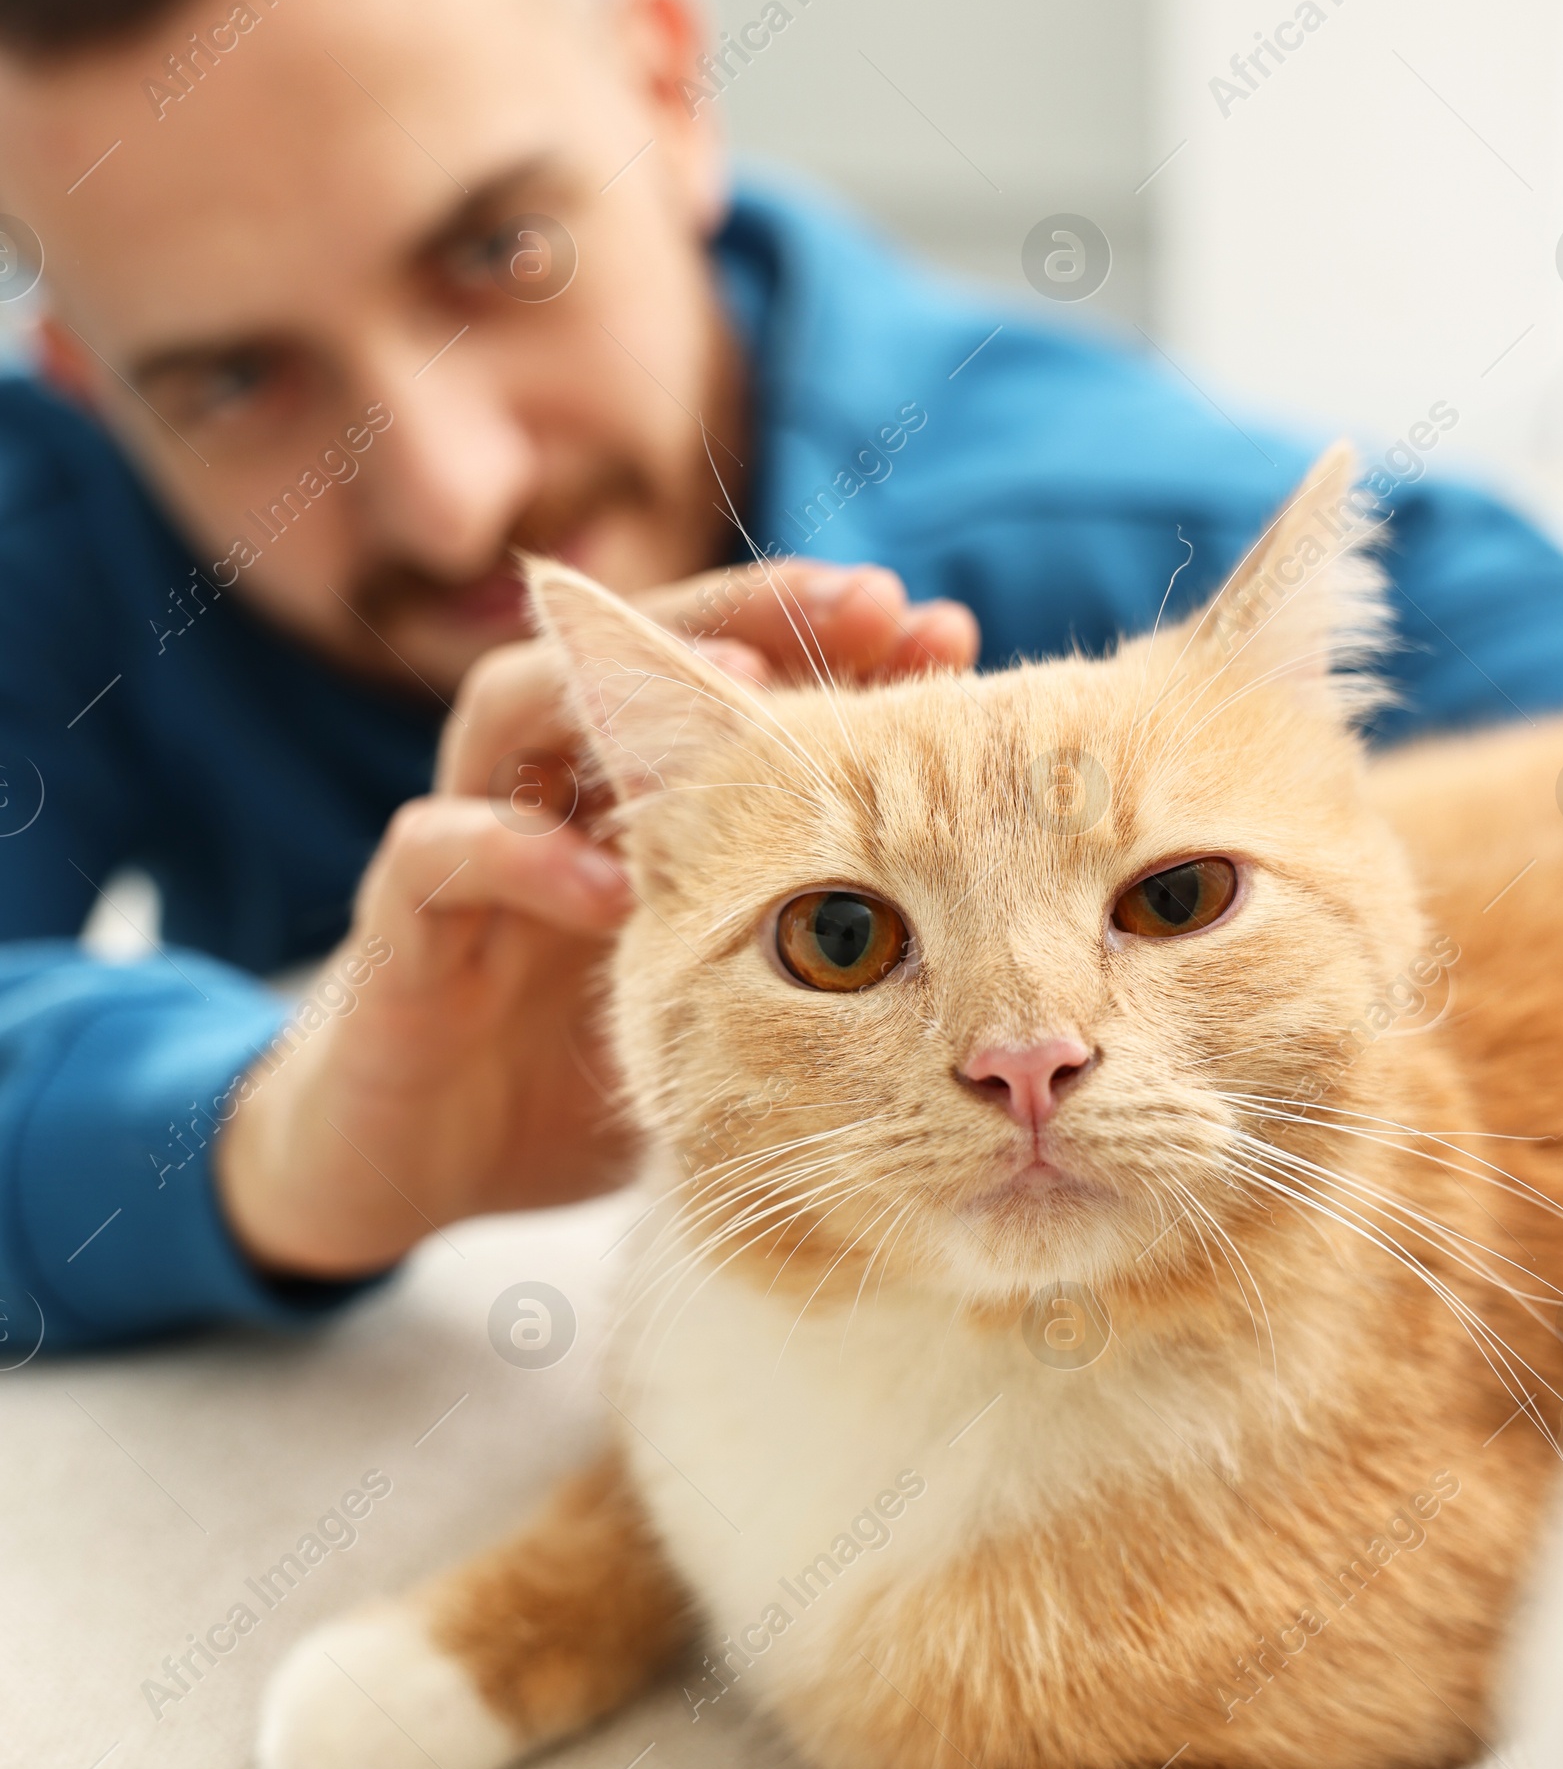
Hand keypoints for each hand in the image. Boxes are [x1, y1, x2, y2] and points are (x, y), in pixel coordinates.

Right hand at [213, 560, 977, 1277]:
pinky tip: (606, 878)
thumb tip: (957, 924)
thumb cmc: (559, 1078)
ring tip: (742, 698)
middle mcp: (536, 801)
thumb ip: (785, 949)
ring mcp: (463, 856)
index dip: (818, 649)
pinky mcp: (398, 936)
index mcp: (613, 805)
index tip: (937, 635)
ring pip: (507, 712)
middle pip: (620, 653)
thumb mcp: (698, 1008)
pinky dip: (516, 852)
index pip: (709, 688)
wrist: (399, 1167)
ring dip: (617, 691)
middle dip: (744, 619)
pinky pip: (437, 855)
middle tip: (866, 601)